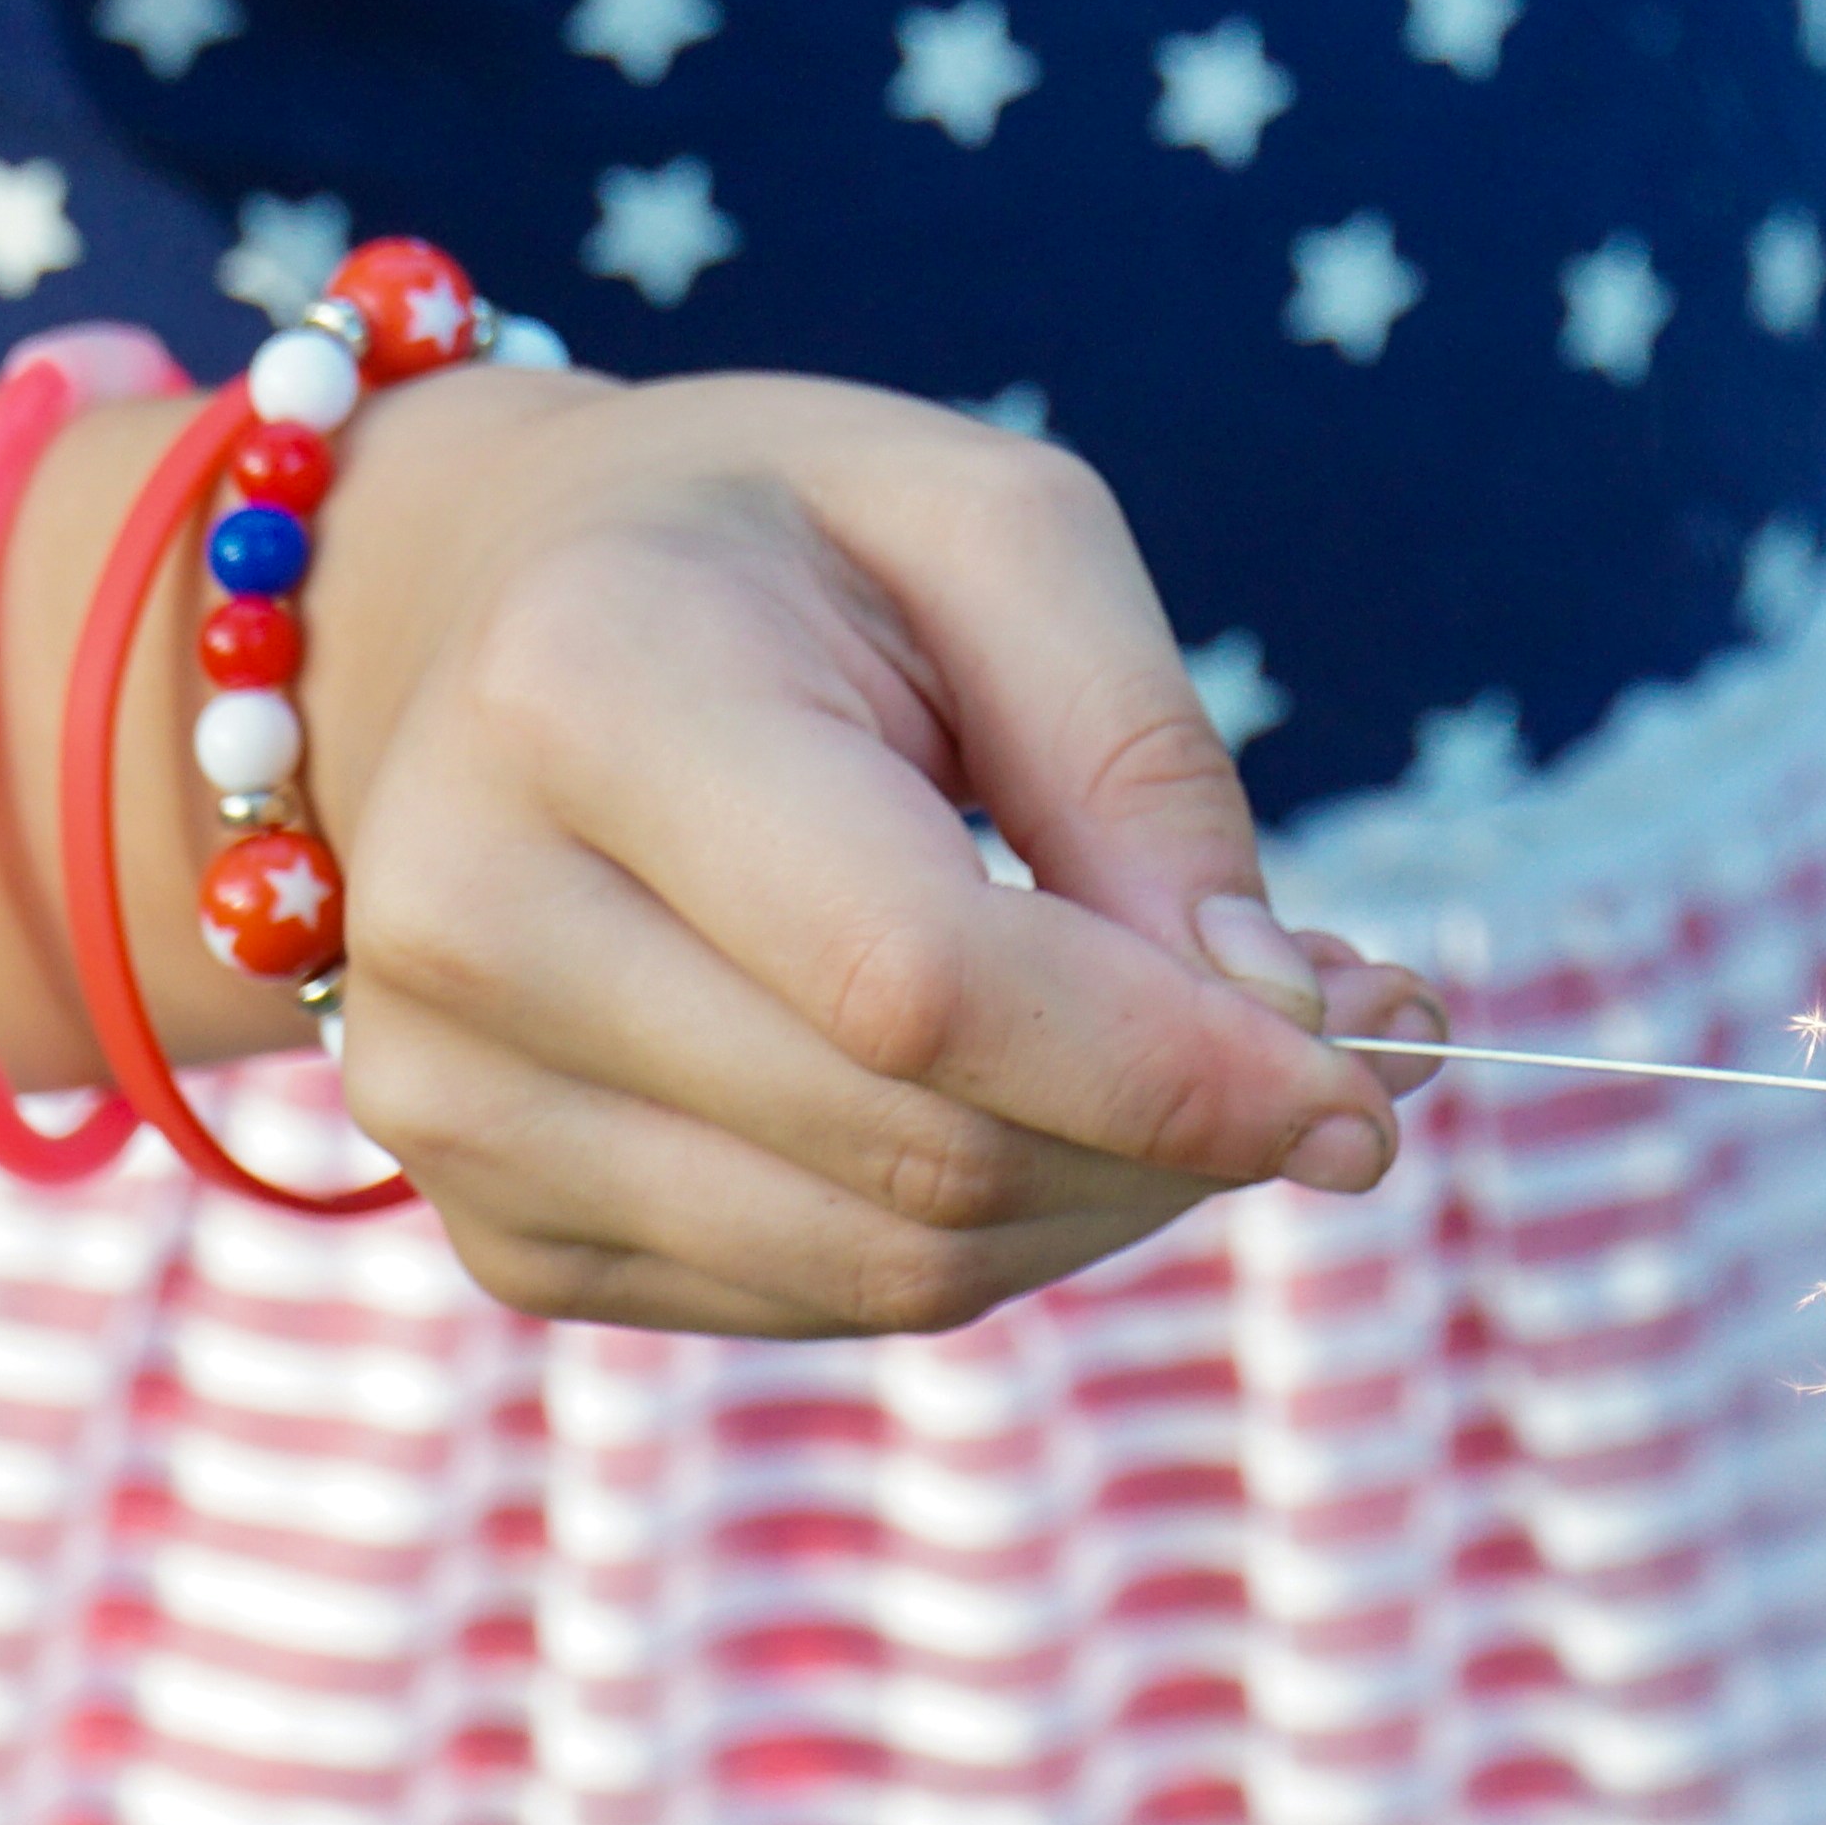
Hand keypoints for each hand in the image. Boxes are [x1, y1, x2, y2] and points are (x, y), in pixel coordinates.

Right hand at [290, 368, 1437, 1338]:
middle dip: (1180, 1133)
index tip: (1376, 1083)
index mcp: (587, 690)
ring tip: (1188, 1055)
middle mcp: (471, 917)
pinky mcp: (492, 1223)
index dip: (1173, 1067)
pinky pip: (822, 1298)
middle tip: (1331, 1042)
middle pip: (924, 1149)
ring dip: (1107, 1194)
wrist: (462, 616)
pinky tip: (1025, 1093)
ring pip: (893, 1269)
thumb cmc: (772, 548)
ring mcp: (449, 1098)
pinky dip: (987, 1227)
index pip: (920, 980)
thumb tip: (1282, 1019)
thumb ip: (1144, 763)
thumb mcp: (991, 526)